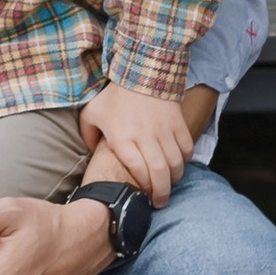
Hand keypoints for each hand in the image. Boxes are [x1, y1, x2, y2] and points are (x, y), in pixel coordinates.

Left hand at [80, 82, 195, 203]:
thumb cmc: (115, 96)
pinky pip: (187, 149)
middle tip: (159, 202)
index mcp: (122, 137)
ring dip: (174, 180)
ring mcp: (164, 130)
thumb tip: (93, 154)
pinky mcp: (178, 123)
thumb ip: (88, 135)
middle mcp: (145, 135)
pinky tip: (178, 165)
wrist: (141, 72)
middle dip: (161, 194)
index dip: (143, 187)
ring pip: (176, 164)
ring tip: (168, 186)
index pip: (137, 170)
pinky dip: (185, 161)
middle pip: (159, 173)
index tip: (142, 196)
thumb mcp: (92, 113)